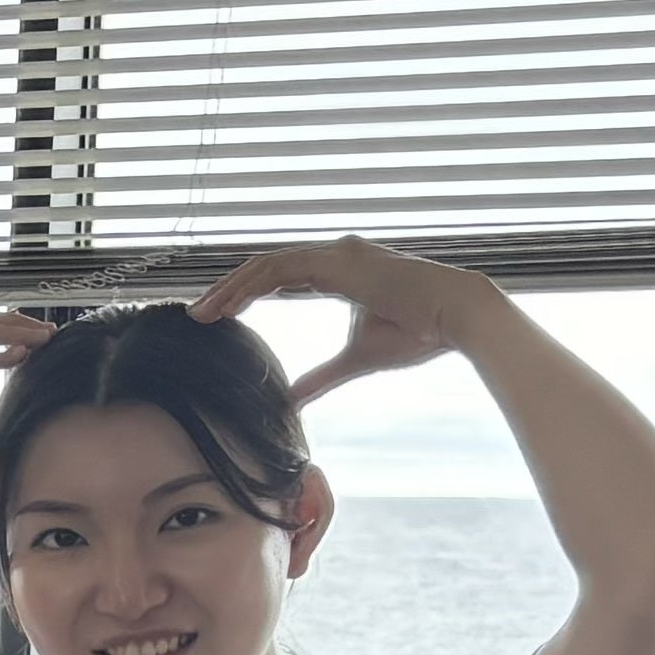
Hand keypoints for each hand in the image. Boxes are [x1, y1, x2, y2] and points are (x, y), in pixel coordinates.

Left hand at [188, 236, 490, 404]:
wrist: (457, 318)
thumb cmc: (419, 333)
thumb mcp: (355, 359)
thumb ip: (322, 377)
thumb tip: (292, 400)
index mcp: (339, 271)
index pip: (279, 276)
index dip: (246, 293)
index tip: (217, 317)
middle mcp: (336, 255)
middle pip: (266, 267)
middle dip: (228, 290)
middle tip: (197, 315)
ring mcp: (337, 254)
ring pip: (267, 265)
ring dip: (231, 288)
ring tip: (203, 313)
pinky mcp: (339, 261)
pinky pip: (282, 270)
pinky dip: (251, 286)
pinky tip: (230, 306)